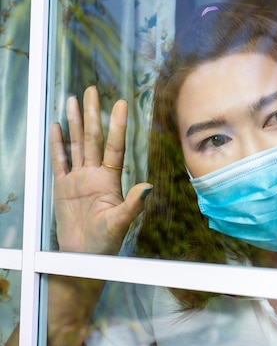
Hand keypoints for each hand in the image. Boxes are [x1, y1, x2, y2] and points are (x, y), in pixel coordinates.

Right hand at [50, 86, 151, 253]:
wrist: (82, 256)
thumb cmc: (104, 242)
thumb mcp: (120, 223)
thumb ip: (133, 205)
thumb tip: (149, 186)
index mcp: (110, 180)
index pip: (114, 146)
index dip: (117, 125)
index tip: (121, 104)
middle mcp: (95, 174)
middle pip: (93, 138)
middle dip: (92, 114)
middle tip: (92, 90)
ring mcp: (78, 178)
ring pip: (76, 144)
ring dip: (75, 122)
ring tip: (73, 100)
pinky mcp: (62, 186)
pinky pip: (58, 161)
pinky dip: (57, 144)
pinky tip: (57, 127)